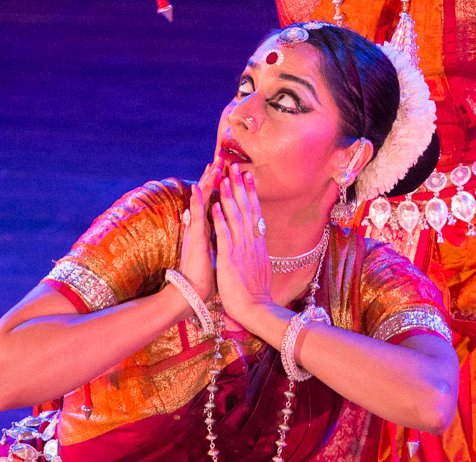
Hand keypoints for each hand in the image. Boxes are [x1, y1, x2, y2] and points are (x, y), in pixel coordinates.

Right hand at [178, 163, 218, 303]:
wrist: (196, 294)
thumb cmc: (207, 276)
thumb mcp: (217, 252)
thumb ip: (218, 240)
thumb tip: (224, 233)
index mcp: (209, 230)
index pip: (216, 202)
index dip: (221, 186)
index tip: (227, 169)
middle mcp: (201, 227)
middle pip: (209, 196)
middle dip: (214, 177)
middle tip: (221, 157)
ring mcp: (197, 232)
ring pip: (202, 202)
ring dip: (206, 183)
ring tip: (212, 165)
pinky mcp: (195, 240)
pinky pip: (196, 218)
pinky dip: (198, 203)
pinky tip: (198, 189)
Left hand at [212, 164, 273, 328]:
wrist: (255, 308)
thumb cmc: (256, 291)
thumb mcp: (260, 265)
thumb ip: (257, 251)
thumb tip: (258, 242)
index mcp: (257, 243)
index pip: (254, 212)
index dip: (251, 193)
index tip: (248, 176)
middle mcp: (251, 241)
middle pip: (246, 208)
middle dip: (240, 186)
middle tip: (236, 167)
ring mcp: (242, 248)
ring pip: (236, 216)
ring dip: (230, 195)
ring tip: (225, 178)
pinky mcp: (230, 257)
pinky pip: (224, 234)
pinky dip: (220, 218)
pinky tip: (216, 205)